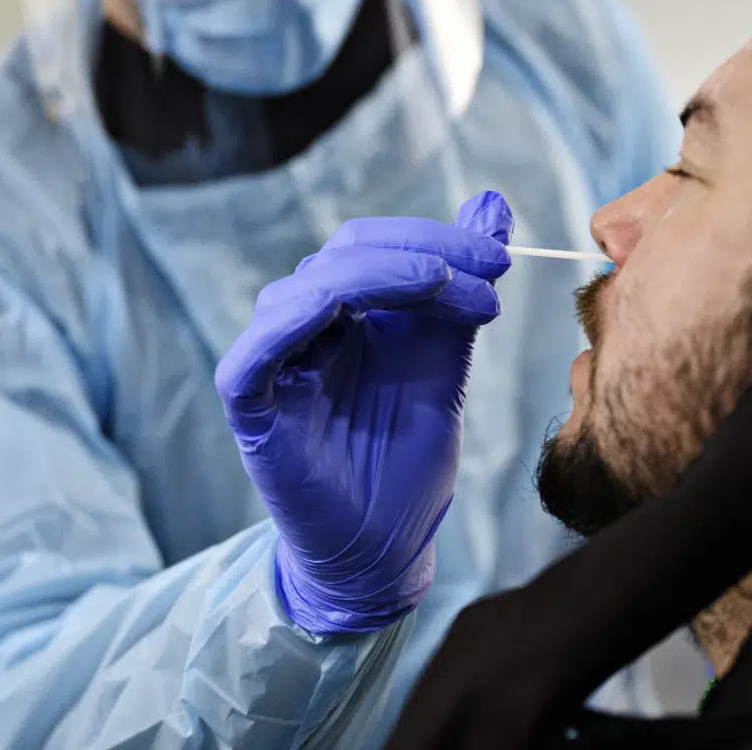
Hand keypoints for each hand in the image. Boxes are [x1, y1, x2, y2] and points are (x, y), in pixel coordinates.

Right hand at [215, 192, 514, 634]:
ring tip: (456, 295)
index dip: (437, 239)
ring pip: (309, 286)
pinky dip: (297, 317)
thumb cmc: (406, 459)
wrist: (384, 547)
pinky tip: (351, 308)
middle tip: (493, 269)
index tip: (502, 256)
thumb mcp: (445, 359)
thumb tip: (491, 204)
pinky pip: (257, 350)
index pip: (377, 244)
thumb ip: (460, 287)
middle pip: (348, 252)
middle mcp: (305, 324)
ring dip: (387, 276)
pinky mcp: (249, 404)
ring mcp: (274, 360)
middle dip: (427, 250)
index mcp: (348, 312)